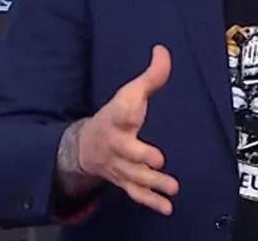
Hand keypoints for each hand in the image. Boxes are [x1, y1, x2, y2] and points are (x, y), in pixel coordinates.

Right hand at [77, 45, 178, 215]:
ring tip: (172, 187)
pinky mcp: (124, 180)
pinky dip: (150, 201)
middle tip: (157, 160)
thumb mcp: (129, 94)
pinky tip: (167, 206)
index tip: (136, 107)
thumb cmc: (115, 116)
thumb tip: (162, 51)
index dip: (127, 108)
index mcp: (116, 117)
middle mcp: (116, 143)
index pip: (120, 110)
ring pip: (133, 175)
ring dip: (152, 183)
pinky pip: (135, 192)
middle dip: (140, 155)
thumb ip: (150, 76)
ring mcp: (119, 164)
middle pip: (126, 150)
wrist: (85, 145)